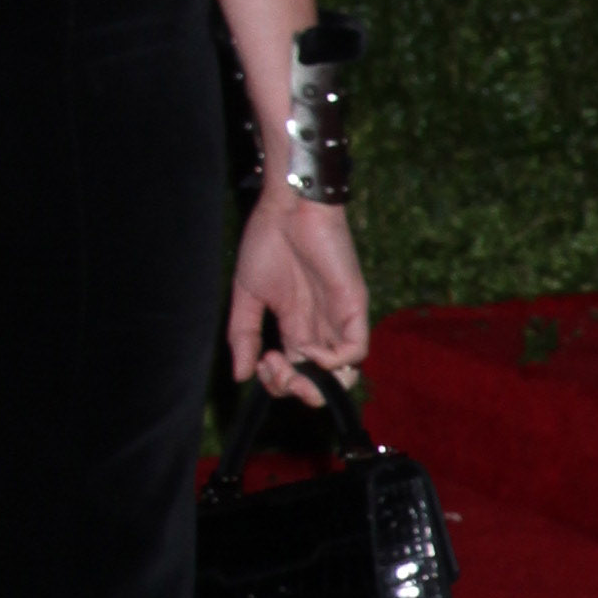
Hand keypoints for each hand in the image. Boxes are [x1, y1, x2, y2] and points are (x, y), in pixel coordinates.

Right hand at [228, 196, 370, 405]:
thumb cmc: (268, 241)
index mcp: (296, 327)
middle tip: (277, 374)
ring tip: (293, 366)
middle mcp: (320, 328)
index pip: (296, 373)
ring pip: (345, 372)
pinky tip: (309, 350)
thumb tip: (241, 376)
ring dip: (317, 382)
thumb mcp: (247, 295)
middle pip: (323, 380)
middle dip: (299, 391)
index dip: (280, 383)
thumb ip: (244, 336)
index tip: (261, 364)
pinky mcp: (353, 306)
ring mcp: (339, 318)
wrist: (287, 207)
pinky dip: (334, 361)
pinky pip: (356, 349)